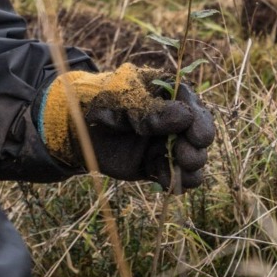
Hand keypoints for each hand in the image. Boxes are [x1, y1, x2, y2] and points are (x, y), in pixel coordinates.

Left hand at [38, 63, 215, 189]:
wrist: (75, 127)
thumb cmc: (100, 102)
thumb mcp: (123, 100)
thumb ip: (151, 111)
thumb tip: (186, 117)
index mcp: (170, 94)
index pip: (195, 107)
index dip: (200, 123)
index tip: (195, 136)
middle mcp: (174, 119)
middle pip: (200, 135)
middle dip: (197, 148)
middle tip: (184, 155)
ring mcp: (166, 142)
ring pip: (193, 158)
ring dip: (191, 167)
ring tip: (179, 171)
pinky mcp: (156, 164)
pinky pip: (176, 176)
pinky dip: (175, 181)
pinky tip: (166, 183)